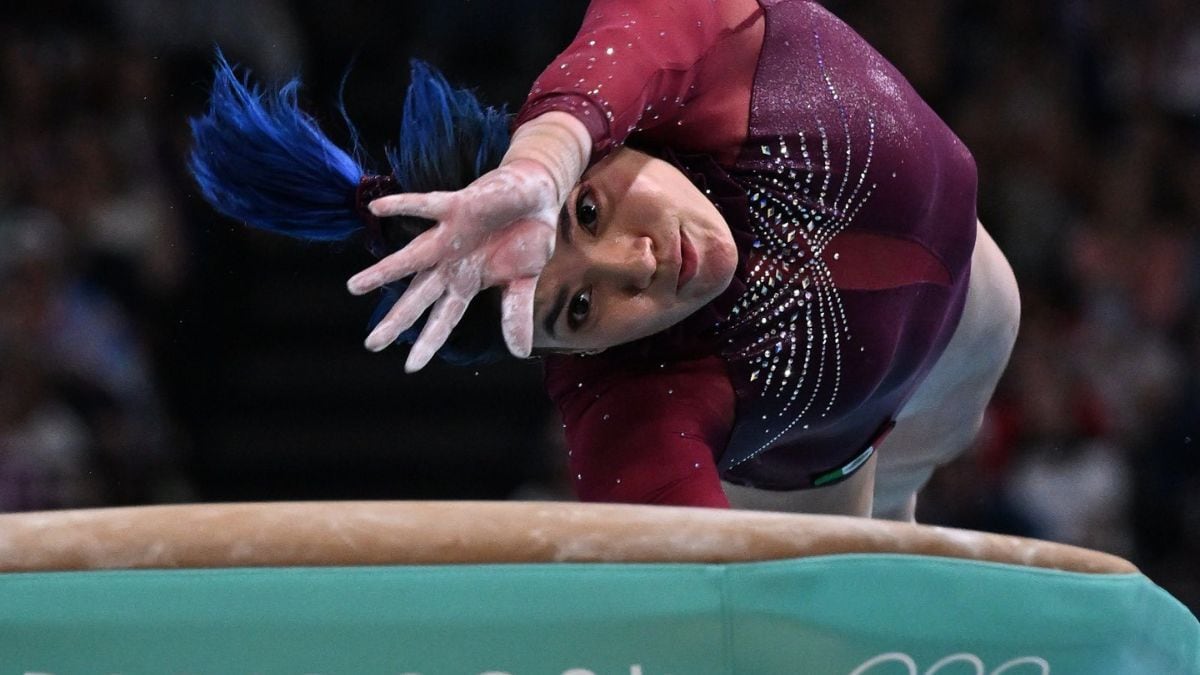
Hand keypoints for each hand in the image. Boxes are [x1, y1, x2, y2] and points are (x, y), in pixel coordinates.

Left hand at [346, 159, 560, 371]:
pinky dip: (402, 206)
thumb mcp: (524, 281)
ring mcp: (450, 235)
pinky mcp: (457, 207)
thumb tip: (519, 354)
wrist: (537, 195)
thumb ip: (516, 314)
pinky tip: (376, 208)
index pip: (443, 318)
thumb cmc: (527, 237)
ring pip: (412, 257)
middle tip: (372, 343)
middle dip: (397, 320)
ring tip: (354, 287)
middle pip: (419, 297)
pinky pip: (426, 206)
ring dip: (384, 271)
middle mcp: (450, 263)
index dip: (428, 341)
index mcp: (466, 282)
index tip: (410, 366)